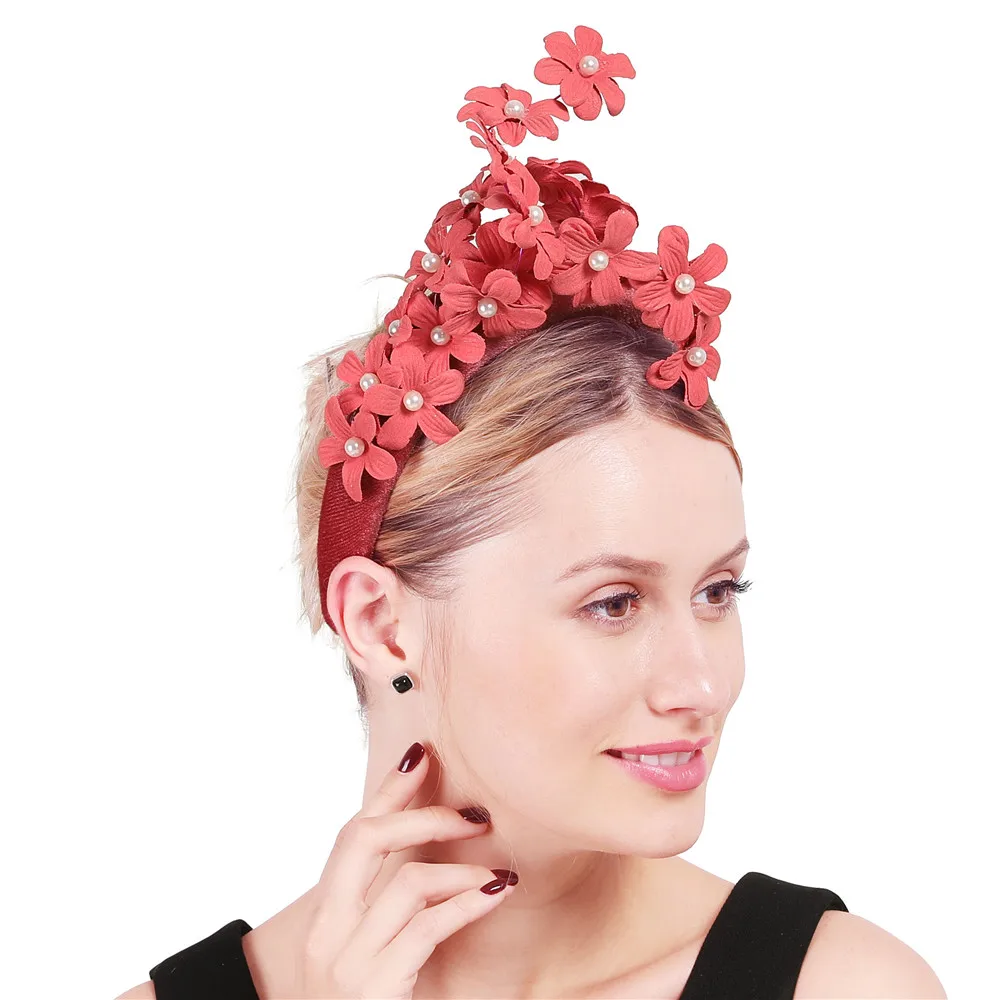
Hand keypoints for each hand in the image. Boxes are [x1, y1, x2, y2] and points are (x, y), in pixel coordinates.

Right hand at [299, 741, 516, 998]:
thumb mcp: (365, 949)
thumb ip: (385, 905)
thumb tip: (431, 853)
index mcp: (325, 915)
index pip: (352, 834)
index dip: (388, 791)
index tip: (422, 757)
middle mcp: (326, 931)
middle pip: (365, 839)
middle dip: (422, 814)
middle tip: (474, 816)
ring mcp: (345, 961)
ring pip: (407, 883)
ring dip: (462, 870)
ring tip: (497, 872)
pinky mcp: (373, 987)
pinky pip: (426, 927)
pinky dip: (466, 905)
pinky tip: (494, 895)